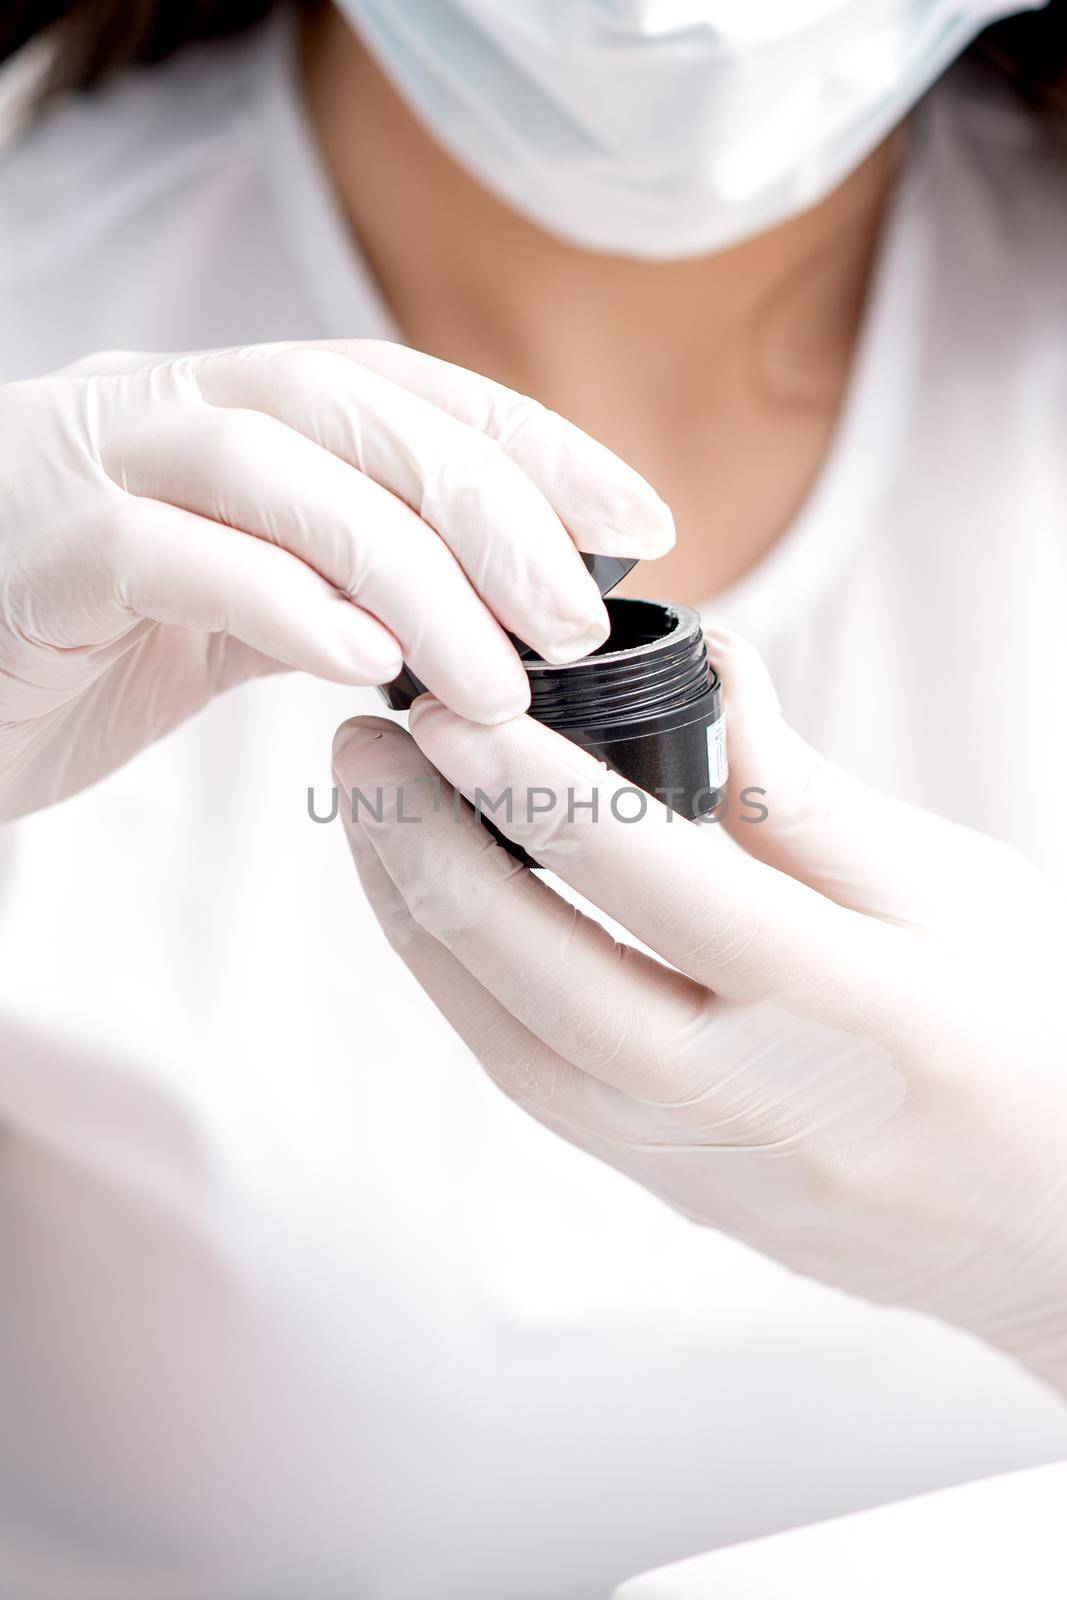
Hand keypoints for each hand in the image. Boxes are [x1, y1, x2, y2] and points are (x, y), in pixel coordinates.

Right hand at [0, 341, 670, 819]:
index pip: (411, 395)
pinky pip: (176, 555)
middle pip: (362, 411)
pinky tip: (371, 668)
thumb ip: (339, 588)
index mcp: (234, 416)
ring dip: (413, 573)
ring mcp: (100, 467)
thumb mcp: (235, 609)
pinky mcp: (43, 550)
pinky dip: (287, 603)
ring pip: (280, 468)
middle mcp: (171, 411)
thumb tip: (488, 624)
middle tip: (578, 617)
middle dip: (493, 508)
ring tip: (498, 677)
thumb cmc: (79, 647)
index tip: (642, 518)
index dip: (535, 446)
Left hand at [333, 630, 1066, 1394]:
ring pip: (526, 1056)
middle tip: (364, 751)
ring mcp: (720, 1174)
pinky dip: (475, 1000)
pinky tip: (441, 920)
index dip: (544, 797)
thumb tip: (717, 675)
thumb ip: (819, 801)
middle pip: (557, 988)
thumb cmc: (1045, 1033)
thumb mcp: (965, 897)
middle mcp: (772, 1109)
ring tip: (374, 825)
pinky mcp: (688, 1200)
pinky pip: (551, 1097)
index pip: (671, 892)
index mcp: (866, 1011)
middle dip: (436, 860)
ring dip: (429, 933)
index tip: (450, 713)